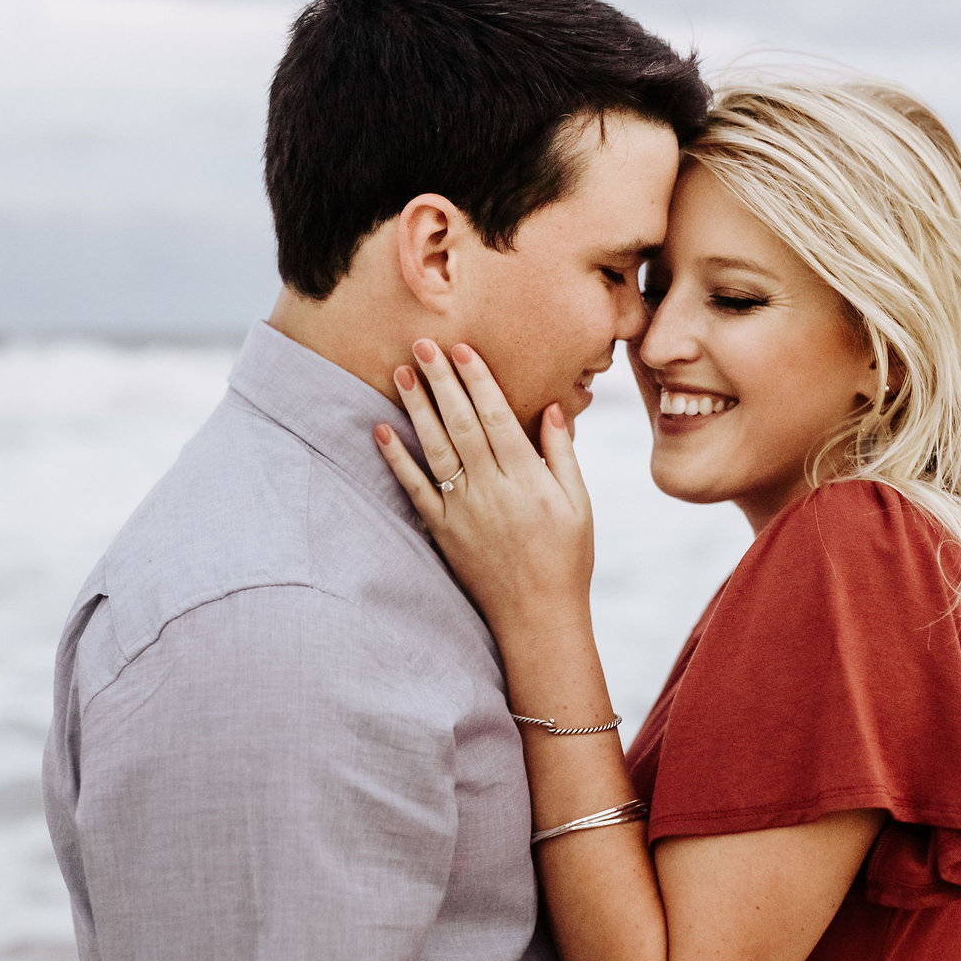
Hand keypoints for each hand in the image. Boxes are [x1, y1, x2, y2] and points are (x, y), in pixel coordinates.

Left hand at [374, 339, 595, 637]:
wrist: (538, 616)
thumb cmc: (566, 557)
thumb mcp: (579, 504)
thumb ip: (563, 454)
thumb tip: (554, 408)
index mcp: (527, 478)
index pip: (497, 416)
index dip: (477, 379)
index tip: (462, 348)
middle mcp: (491, 489)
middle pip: (461, 424)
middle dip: (441, 381)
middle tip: (421, 344)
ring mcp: (463, 510)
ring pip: (435, 449)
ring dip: (416, 409)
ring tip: (400, 373)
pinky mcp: (443, 532)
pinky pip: (414, 490)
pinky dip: (396, 460)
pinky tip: (380, 432)